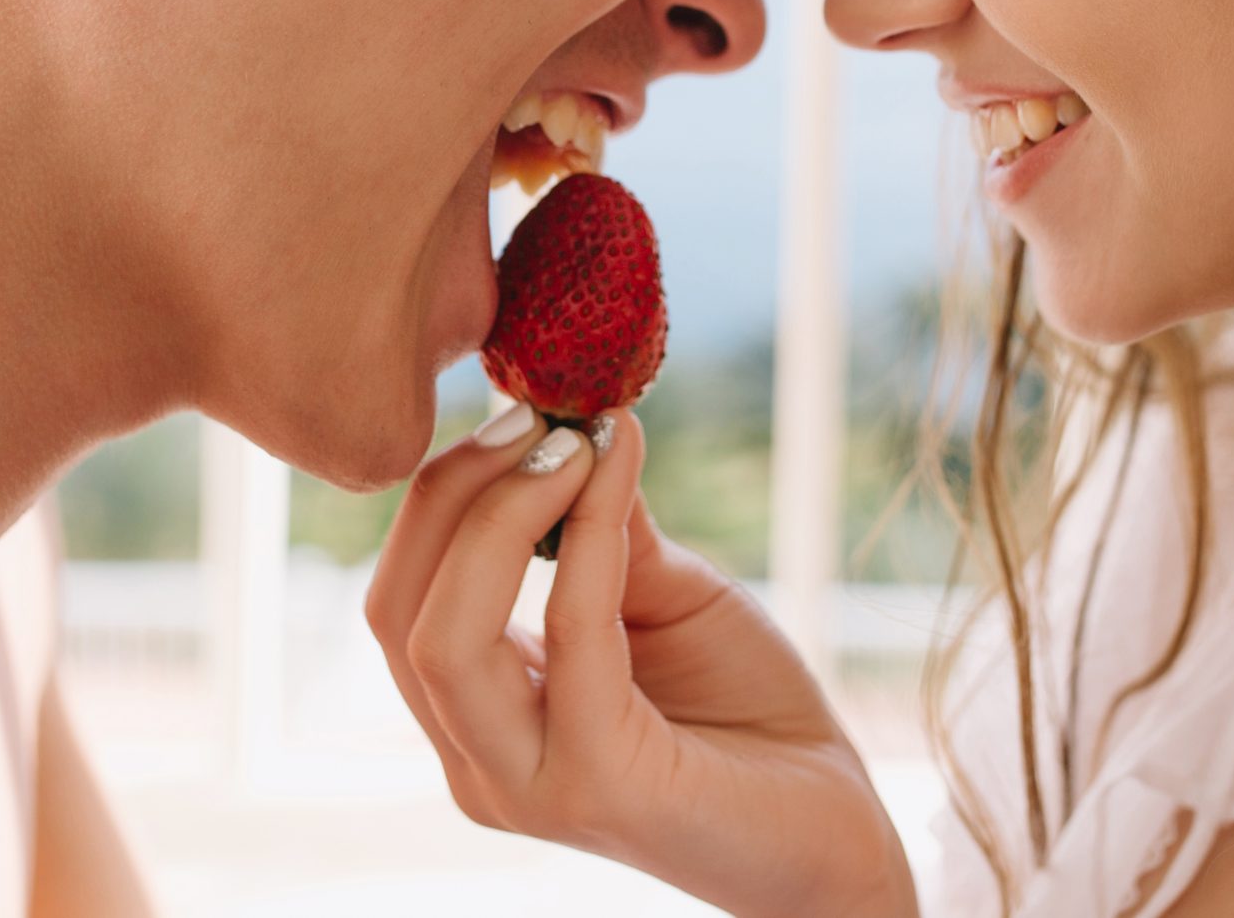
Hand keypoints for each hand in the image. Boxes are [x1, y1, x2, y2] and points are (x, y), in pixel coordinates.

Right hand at [366, 408, 918, 917]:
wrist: (837, 828)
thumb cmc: (747, 715)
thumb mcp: (664, 596)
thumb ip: (606, 531)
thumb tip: (572, 425)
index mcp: (477, 713)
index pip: (401, 594)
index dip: (444, 491)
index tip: (520, 406)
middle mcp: (478, 760)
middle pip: (397, 612)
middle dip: (454, 494)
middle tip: (533, 416)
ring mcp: (526, 785)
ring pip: (442, 639)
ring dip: (499, 517)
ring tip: (570, 444)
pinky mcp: (596, 789)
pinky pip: (566, 644)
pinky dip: (583, 547)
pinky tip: (612, 480)